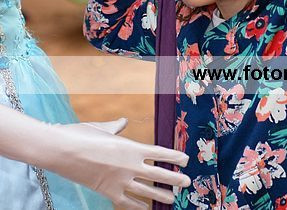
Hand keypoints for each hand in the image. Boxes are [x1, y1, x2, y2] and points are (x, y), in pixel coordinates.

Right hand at [48, 118, 189, 209]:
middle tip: (187, 183)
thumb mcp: (103, 128)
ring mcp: (120, 180)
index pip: (160, 153)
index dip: (175, 157)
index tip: (186, 160)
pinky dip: (137, 206)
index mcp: (132, 146)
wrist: (62, 150)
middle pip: (159, 174)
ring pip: (147, 190)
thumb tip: (122, 121)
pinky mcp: (108, 191)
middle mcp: (130, 164)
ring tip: (172, 199)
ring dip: (161, 195)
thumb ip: (117, 127)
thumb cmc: (82, 135)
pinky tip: (145, 208)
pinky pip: (127, 201)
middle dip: (175, 179)